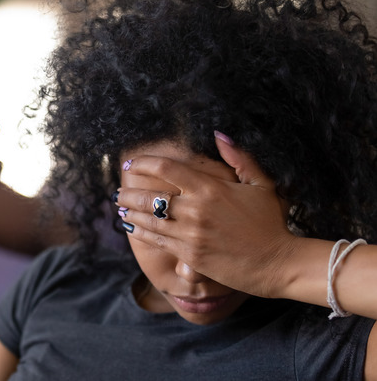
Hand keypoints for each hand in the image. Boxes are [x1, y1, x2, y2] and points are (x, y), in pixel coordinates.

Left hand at [116, 133, 298, 297]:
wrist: (278, 263)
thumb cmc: (271, 223)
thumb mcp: (261, 184)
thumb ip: (239, 158)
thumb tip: (219, 135)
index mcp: (210, 188)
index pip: (166, 168)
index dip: (143, 163)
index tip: (130, 164)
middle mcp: (195, 209)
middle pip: (150, 196)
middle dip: (129, 193)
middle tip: (119, 192)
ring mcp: (190, 234)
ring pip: (148, 220)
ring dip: (129, 213)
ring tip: (120, 209)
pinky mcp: (189, 255)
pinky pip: (156, 240)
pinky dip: (139, 232)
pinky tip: (131, 228)